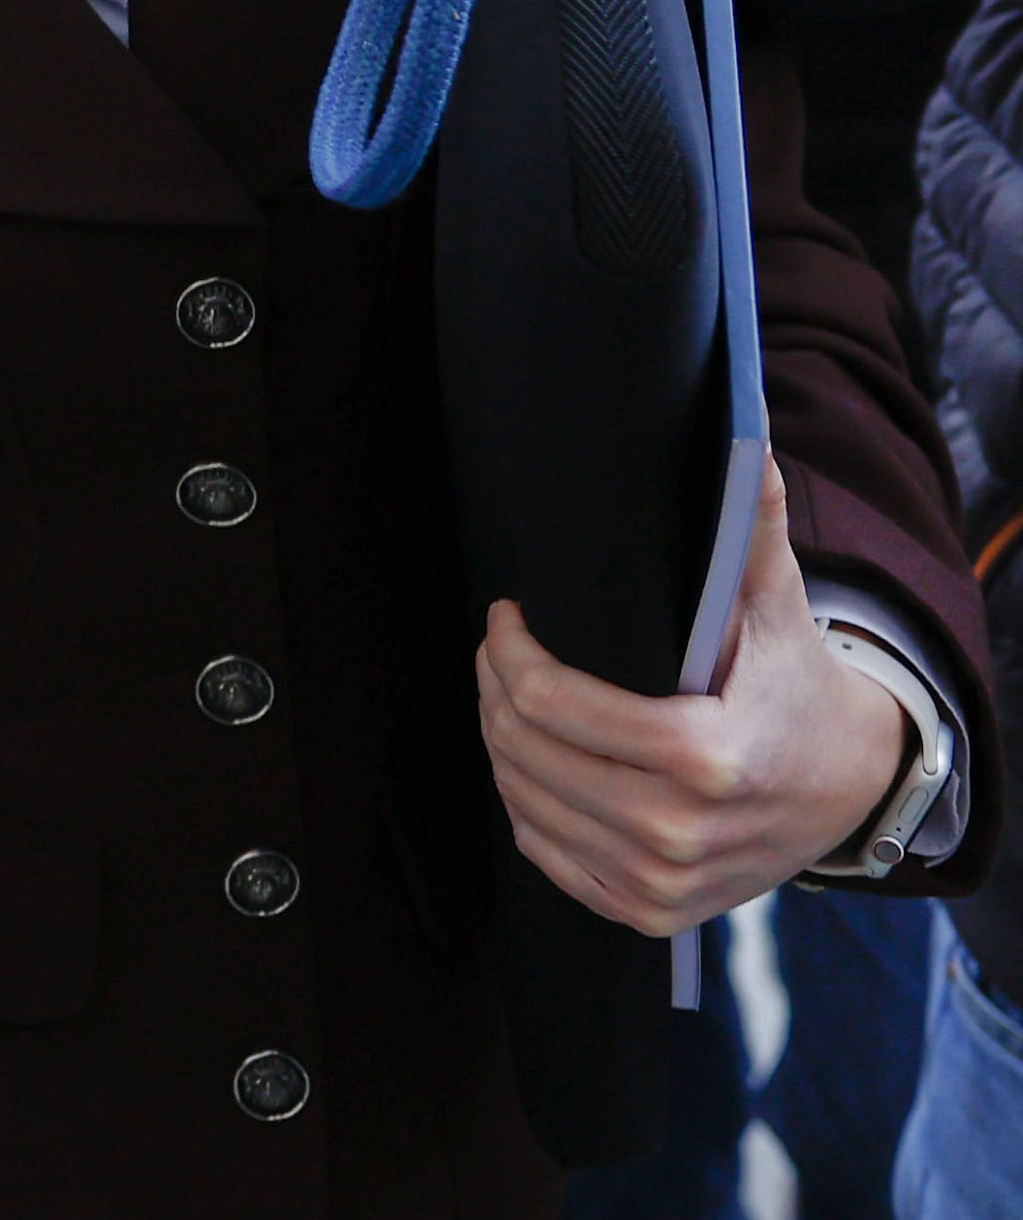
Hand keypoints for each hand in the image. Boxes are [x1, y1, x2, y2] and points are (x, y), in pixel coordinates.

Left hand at [479, 458, 911, 934]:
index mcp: (706, 758)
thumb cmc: (793, 684)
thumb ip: (749, 525)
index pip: (554, 704)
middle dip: (494, 687)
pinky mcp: (651, 912)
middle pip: (525, 750)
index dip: (509, 651)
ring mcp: (662, 881)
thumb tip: (742, 432)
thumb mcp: (777, 604)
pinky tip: (530, 761)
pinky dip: (524, 804)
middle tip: (497, 649)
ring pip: (524, 801)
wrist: (850, 787)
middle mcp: (679, 833)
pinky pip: (546, 855)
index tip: (509, 616)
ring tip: (507, 694)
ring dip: (499, 741)